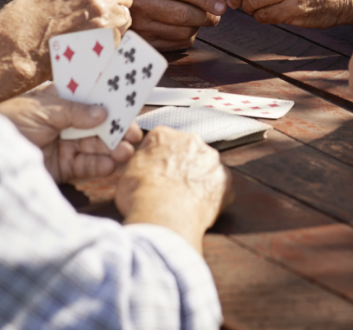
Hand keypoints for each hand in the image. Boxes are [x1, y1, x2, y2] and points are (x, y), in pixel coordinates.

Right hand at [0, 0, 131, 102]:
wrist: (15, 51)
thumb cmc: (22, 21)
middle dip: (114, 6)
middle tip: (95, 19)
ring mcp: (105, 17)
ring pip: (125, 18)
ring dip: (114, 25)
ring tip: (90, 35)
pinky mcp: (108, 41)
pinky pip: (120, 39)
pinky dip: (109, 43)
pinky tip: (89, 47)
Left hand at [0, 84, 140, 182]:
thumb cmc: (8, 123)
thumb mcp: (41, 109)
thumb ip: (74, 111)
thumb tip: (102, 113)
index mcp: (59, 100)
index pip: (90, 97)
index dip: (109, 98)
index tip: (130, 101)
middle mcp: (65, 122)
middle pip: (98, 124)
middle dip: (117, 128)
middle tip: (134, 133)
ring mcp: (65, 145)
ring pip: (96, 146)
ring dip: (113, 148)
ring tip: (126, 151)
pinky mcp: (63, 168)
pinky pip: (86, 166)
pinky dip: (100, 165)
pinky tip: (111, 164)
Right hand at [115, 127, 233, 252]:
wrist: (163, 216)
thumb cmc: (141, 195)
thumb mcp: (126, 172)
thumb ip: (140, 162)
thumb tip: (144, 165)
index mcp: (164, 135)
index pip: (163, 141)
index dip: (159, 159)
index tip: (157, 172)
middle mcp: (191, 141)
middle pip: (187, 151)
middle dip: (182, 167)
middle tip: (172, 188)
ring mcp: (211, 161)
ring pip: (206, 168)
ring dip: (199, 180)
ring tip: (185, 201)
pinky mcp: (226, 182)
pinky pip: (220, 188)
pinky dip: (212, 198)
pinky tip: (199, 209)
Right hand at [129, 0, 224, 50]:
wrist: (124, 3)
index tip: (221, 6)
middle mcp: (143, 3)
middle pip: (184, 15)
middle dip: (206, 16)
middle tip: (216, 15)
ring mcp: (142, 25)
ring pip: (183, 32)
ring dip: (198, 27)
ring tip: (200, 19)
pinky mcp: (146, 42)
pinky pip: (177, 43)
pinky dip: (188, 36)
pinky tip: (186, 28)